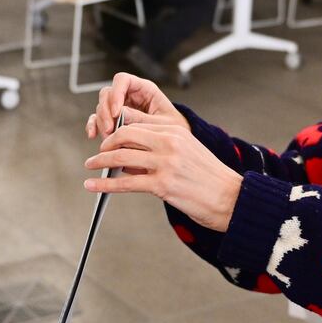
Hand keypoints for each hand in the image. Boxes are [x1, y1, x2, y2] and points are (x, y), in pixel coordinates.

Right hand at [84, 72, 187, 140]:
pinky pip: (98, 119)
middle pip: (108, 93)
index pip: (123, 80)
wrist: (174, 144)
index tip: (117, 112)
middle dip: (106, 111)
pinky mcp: (114, 120)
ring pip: (101, 106)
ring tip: (108, 137)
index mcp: (144, 89)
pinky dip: (94, 126)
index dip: (117, 92)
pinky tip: (93, 134)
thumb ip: (143, 119)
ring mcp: (120, 107)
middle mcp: (130, 96)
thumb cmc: (174, 129)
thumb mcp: (162, 124)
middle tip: (110, 128)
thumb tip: (122, 116)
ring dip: (101, 121)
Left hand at [84, 121, 242, 231]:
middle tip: (97, 153)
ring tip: (90, 166)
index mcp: (176, 130)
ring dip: (99, 161)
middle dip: (105, 144)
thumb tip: (130, 156)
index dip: (117, 131)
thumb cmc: (210, 179)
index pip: (137, 124)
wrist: (231, 199)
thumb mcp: (188, 152)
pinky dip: (105, 184)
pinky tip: (93, 185)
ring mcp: (165, 163)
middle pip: (124, 135)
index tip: (108, 140)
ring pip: (121, 157)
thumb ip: (162, 148)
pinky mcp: (162, 185)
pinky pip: (125, 182)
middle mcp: (169, 142)